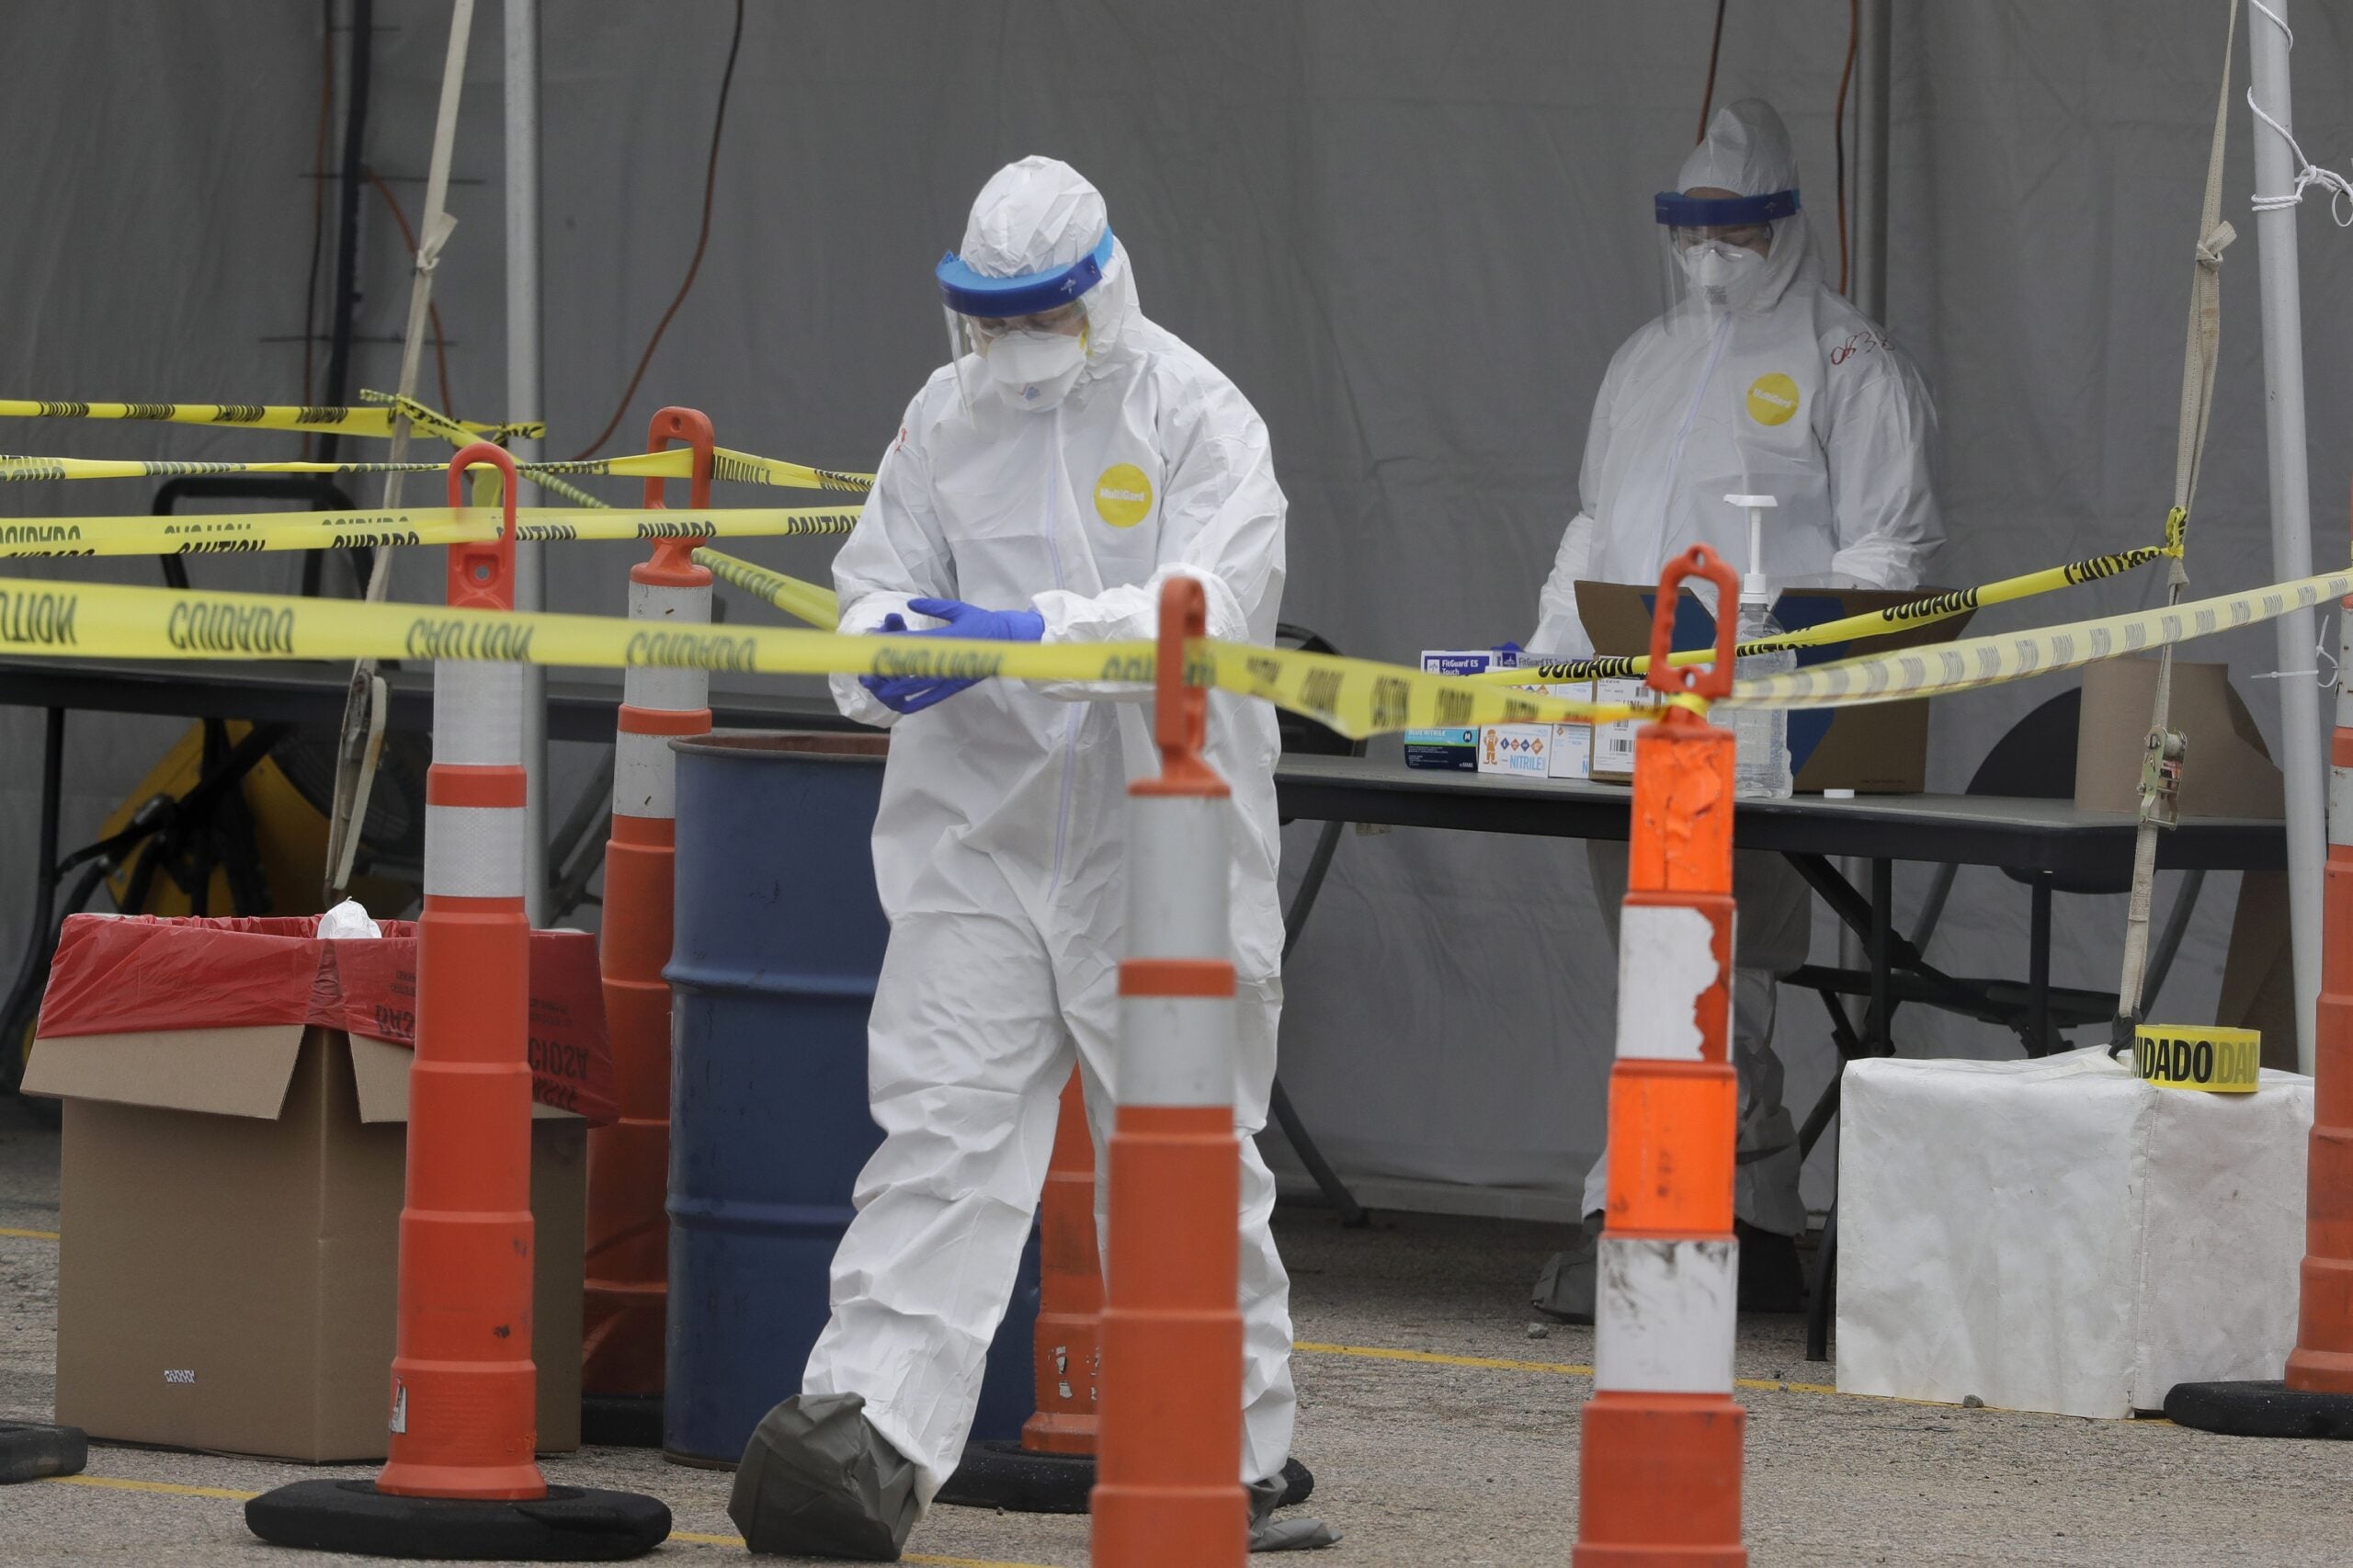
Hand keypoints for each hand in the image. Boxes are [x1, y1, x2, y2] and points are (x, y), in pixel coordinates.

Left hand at [857, 599, 1039, 712]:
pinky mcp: (952, 687)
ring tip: (875, 687)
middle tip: (865, 672)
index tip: (871, 646)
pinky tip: (896, 703)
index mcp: (944, 638)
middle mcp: (944, 660)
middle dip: (883, 672)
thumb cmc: (983, 622)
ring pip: (913, 687)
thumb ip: (933, 606)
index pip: (909, 644)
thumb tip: (910, 604)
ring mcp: (948, 677)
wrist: (1008, 642)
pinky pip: (928, 699)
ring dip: (891, 688)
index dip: (888, 646)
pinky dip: (911, 703)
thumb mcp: (958, 609)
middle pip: (905, 670)